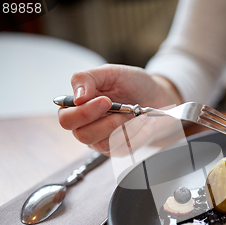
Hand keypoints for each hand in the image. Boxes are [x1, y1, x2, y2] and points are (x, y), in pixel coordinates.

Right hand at [58, 64, 181, 153]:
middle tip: (124, 109)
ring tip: (135, 112)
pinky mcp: (119, 149)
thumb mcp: (110, 72)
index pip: (66, 119)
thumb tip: (77, 98)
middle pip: (82, 135)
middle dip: (107, 122)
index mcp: (78, 107)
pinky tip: (143, 121)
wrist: (159, 97)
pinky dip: (138, 132)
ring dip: (124, 127)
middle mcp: (87, 126)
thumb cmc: (133, 84)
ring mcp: (102, 140)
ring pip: (104, 144)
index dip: (83, 113)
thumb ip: (87, 78)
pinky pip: (124, 148)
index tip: (105, 101)